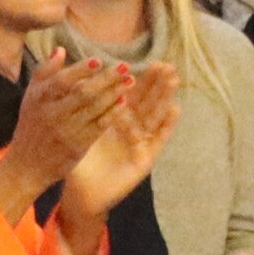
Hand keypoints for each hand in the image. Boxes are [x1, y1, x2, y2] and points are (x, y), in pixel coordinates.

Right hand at [0, 53, 132, 204]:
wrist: (28, 165)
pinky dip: (113, 113)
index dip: (80, 70)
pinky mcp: (78, 146)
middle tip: (125, 66)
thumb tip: (61, 50)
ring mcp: (66, 131)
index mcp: (39, 98)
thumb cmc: (32, 124)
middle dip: (106, 78)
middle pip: (83, 93)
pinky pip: (99, 126)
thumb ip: (45, 72)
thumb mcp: (31, 97)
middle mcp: (53, 114)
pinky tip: (123, 102)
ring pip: (95, 109)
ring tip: (130, 81)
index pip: (62, 80)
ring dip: (115, 93)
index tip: (98, 60)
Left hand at [61, 62, 178, 219]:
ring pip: (154, 116)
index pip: (131, 95)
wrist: (81, 193)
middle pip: (146, 102)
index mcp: (115, 119)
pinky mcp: (145, 158)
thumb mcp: (79, 129)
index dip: (142, 79)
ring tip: (173, 80)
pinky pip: (157, 140)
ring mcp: (140, 143)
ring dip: (164, 98)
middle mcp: (131, 128)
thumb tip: (79, 79)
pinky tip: (175, 109)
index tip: (151, 61)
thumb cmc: (78, 161)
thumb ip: (82, 107)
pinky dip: (167, 125)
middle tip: (167, 65)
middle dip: (157, 84)